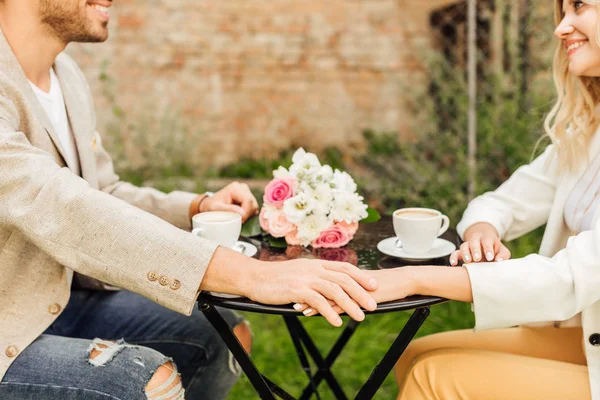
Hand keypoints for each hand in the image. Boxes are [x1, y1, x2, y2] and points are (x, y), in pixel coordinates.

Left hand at [200, 182, 258, 221]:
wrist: (209, 205)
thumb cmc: (211, 206)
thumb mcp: (216, 209)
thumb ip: (228, 210)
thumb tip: (243, 213)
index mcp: (235, 188)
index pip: (248, 201)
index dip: (246, 213)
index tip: (240, 221)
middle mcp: (243, 188)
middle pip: (253, 204)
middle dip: (247, 215)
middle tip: (238, 221)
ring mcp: (246, 193)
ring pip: (254, 207)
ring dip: (247, 215)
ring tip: (237, 218)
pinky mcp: (248, 199)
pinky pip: (253, 209)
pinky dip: (248, 215)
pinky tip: (240, 216)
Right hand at [249, 259, 378, 326]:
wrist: (255, 277)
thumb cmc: (276, 278)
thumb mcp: (299, 272)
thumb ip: (314, 276)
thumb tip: (328, 286)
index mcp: (316, 264)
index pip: (344, 268)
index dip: (361, 276)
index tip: (374, 285)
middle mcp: (314, 269)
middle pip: (344, 279)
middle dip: (361, 292)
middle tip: (373, 305)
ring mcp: (306, 278)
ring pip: (334, 290)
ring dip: (350, 304)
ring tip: (360, 317)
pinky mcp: (297, 289)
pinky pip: (318, 301)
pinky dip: (329, 312)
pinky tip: (336, 322)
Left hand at [294, 268, 413, 315]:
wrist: (404, 282)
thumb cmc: (386, 284)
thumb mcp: (364, 285)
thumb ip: (351, 287)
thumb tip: (339, 292)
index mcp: (346, 274)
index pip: (321, 277)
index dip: (305, 282)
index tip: (290, 286)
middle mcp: (346, 278)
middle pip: (319, 283)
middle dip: (302, 290)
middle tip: (286, 295)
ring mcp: (352, 287)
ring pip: (326, 293)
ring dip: (310, 300)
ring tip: (295, 307)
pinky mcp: (359, 296)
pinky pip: (339, 303)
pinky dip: (324, 308)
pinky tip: (314, 313)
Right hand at [450, 222, 510, 265]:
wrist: (484, 243)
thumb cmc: (494, 249)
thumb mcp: (502, 250)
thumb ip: (503, 255)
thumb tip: (499, 261)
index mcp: (487, 238)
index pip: (487, 241)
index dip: (488, 249)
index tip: (490, 258)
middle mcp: (476, 240)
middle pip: (474, 242)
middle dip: (475, 250)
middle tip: (477, 259)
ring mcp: (467, 246)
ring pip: (463, 246)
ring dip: (465, 253)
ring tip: (467, 261)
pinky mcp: (461, 252)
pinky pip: (455, 253)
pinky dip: (453, 257)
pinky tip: (454, 263)